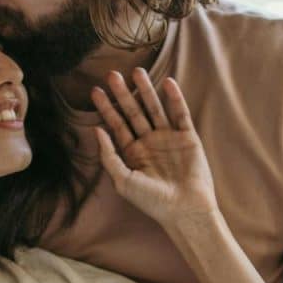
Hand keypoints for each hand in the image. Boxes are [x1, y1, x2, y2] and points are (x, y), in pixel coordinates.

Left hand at [92, 69, 217, 227]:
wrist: (184, 210)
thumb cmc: (152, 201)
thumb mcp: (123, 180)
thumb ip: (109, 156)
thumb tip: (95, 130)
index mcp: (133, 153)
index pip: (116, 125)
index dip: (106, 108)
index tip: (95, 91)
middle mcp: (149, 142)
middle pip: (133, 112)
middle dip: (122, 94)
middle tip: (111, 75)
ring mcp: (168, 138)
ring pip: (155, 108)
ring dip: (146, 90)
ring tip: (137, 72)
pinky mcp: (187, 137)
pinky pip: (180, 114)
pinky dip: (175, 98)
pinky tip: (167, 82)